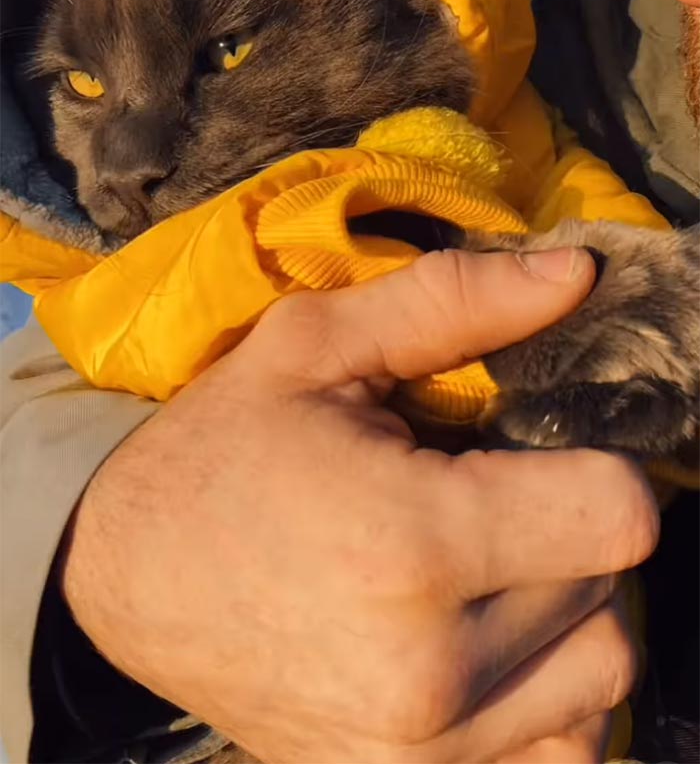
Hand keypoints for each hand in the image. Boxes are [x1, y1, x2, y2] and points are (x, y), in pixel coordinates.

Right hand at [62, 247, 657, 762]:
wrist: (127, 577)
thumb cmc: (221, 450)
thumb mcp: (313, 347)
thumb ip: (452, 301)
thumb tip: (578, 270)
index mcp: (409, 542)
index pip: (617, 514)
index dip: (594, 464)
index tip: (536, 452)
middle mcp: (430, 671)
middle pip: (610, 590)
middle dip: (567, 529)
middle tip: (490, 499)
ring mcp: (423, 751)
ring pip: (599, 676)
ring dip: (568, 613)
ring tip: (486, 570)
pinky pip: (562, 749)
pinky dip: (549, 693)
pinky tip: (486, 643)